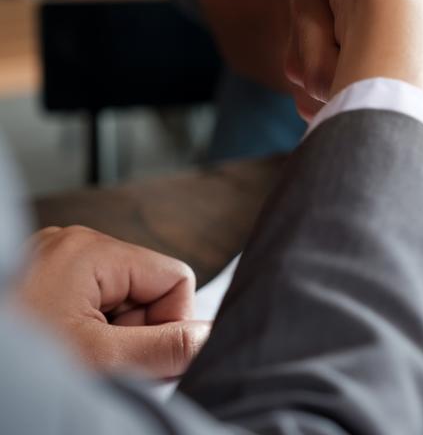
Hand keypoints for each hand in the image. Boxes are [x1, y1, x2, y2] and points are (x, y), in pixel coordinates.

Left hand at [16, 226, 209, 378]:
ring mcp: (53, 263)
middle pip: (147, 290)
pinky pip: (90, 306)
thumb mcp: (101, 359)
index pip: (174, 278)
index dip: (171, 324)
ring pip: (120, 303)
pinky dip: (88, 335)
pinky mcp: (38, 283)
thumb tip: (212, 338)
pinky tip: (64, 354)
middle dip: (136, 334)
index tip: (145, 360)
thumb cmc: (15, 359)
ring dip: (111, 339)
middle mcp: (73, 246)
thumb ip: (167, 348)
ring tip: (77, 361)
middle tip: (103, 365)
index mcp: (91, 250)